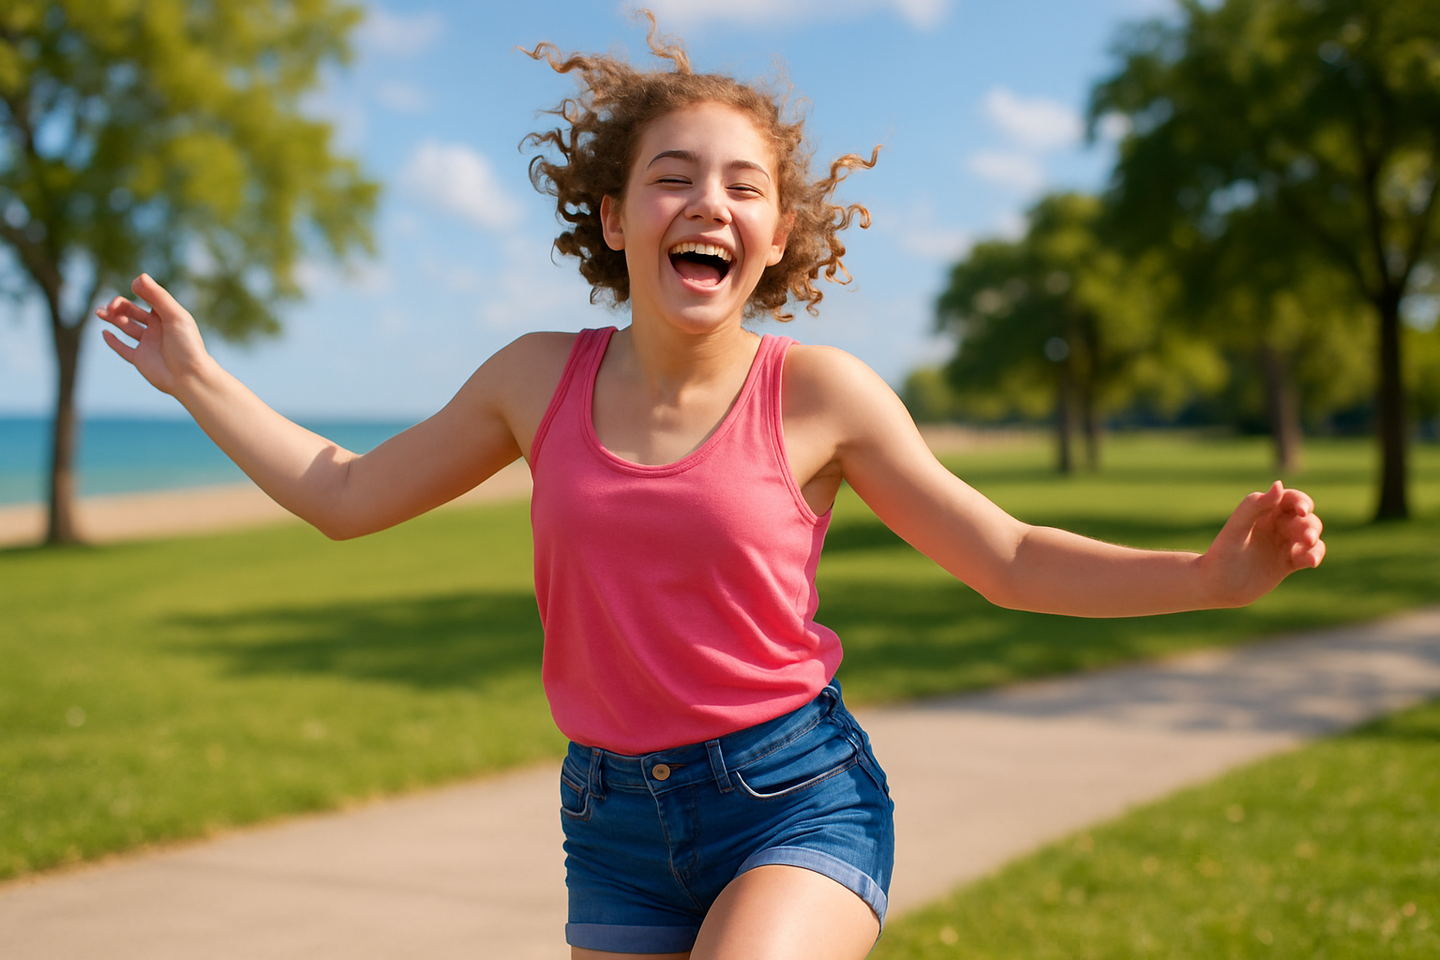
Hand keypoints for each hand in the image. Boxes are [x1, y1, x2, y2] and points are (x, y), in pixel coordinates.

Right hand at [97, 274, 212, 396]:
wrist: (189, 377)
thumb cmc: (187, 345)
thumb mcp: (175, 316)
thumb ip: (157, 296)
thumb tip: (138, 277)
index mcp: (167, 317)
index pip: (148, 299)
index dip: (138, 291)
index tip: (132, 287)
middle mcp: (157, 329)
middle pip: (133, 313)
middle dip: (119, 307)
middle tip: (110, 306)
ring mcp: (148, 344)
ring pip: (126, 328)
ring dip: (113, 319)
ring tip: (100, 312)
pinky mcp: (140, 360)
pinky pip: (124, 349)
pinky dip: (114, 341)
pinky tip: (105, 332)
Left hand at [1202, 481, 1325, 606]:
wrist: (1217, 586)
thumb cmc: (1222, 553)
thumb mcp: (1237, 528)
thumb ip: (1255, 506)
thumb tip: (1279, 484)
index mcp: (1263, 511)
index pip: (1290, 499)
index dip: (1301, 501)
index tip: (1303, 511)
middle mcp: (1276, 525)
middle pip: (1305, 518)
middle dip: (1310, 525)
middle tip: (1306, 538)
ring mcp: (1284, 544)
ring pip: (1310, 536)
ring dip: (1314, 539)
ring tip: (1307, 546)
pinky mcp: (1289, 563)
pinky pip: (1308, 555)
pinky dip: (1314, 555)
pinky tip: (1311, 561)